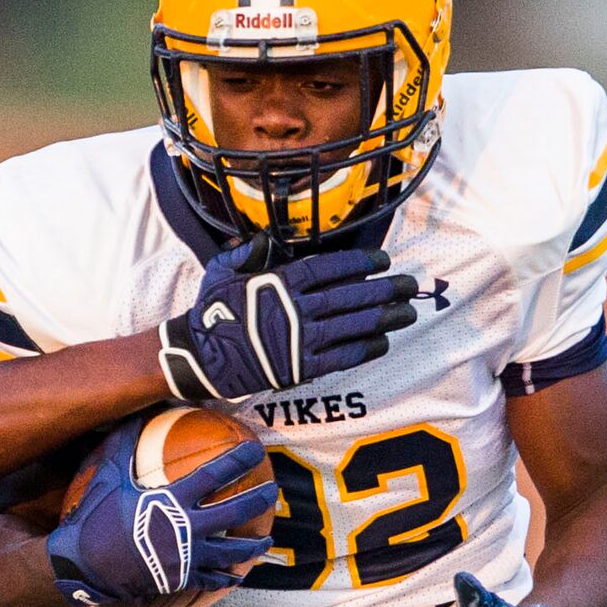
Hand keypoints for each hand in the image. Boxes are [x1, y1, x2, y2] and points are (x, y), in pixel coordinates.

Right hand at [46, 425, 277, 606]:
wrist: (83, 566)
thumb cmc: (94, 517)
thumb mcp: (108, 476)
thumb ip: (125, 444)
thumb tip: (135, 413)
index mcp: (172, 500)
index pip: (216, 474)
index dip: (239, 459)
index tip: (256, 449)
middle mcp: (186, 528)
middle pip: (235, 512)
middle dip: (259, 499)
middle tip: (273, 491)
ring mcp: (186, 557)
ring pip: (231, 552)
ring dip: (252, 545)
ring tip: (265, 540)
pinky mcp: (179, 579)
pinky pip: (210, 579)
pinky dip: (225, 577)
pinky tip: (236, 575)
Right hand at [158, 236, 417, 402]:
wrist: (197, 358)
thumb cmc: (209, 313)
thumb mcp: (221, 272)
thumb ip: (246, 252)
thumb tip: (265, 238)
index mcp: (278, 282)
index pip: (328, 268)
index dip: (360, 263)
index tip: (383, 260)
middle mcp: (293, 310)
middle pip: (348, 296)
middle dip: (384, 289)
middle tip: (410, 284)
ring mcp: (296, 341)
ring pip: (350, 326)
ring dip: (383, 318)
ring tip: (407, 313)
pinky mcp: (296, 369)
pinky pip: (338, 358)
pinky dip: (363, 350)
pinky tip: (382, 342)